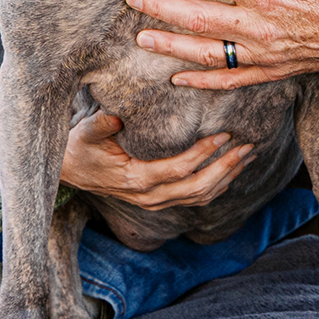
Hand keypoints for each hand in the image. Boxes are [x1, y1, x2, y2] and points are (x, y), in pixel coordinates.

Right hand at [58, 112, 254, 210]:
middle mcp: (149, 197)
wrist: (70, 172)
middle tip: (247, 147)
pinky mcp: (159, 202)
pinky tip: (231, 171)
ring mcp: (155, 202)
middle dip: (226, 167)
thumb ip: (101, 125)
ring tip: (247, 157)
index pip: (179, 169)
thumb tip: (116, 116)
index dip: (204, 153)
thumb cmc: (80, 148)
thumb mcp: (84, 134)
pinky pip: (194, 198)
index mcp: (136, 179)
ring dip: (227, 177)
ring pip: (200, 196)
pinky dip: (217, 186)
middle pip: (197, 187)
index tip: (225, 135)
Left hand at [127, 0, 318, 89]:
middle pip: (198, 17)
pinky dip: (202, 81)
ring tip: (142, 36)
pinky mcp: (273, 70)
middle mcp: (261, 27)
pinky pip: (230, 80)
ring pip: (206, 52)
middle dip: (161, 7)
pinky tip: (177, 78)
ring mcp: (265, 53)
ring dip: (171, 44)